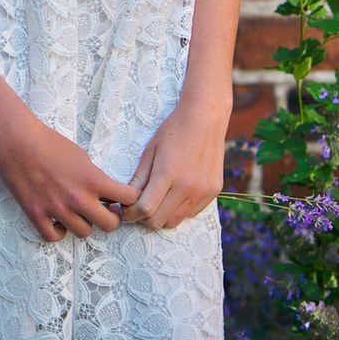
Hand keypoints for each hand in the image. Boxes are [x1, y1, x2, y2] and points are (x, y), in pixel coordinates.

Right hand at [0, 109, 142, 243]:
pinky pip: (54, 236)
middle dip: (111, 217)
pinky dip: (58, 231)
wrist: (17, 140)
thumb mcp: (81, 156)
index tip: (122, 198)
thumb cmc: (50, 142)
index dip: (128, 198)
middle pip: (110, 225)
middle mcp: (78, 199)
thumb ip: (94, 177)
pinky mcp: (36, 214)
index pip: (129, 198)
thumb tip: (104, 193)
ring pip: (84, 233)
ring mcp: (57, 209)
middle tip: (103, 210)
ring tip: (77, 212)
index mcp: (93, 180)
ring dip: (83, 223)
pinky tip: (57, 220)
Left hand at [120, 94, 229, 230]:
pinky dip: (179, 211)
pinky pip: (191, 213)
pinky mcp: (214, 192)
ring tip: (156, 201)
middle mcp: (187, 187)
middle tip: (138, 207)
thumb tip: (127, 200)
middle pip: (159, 221)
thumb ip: (139, 178)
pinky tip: (174, 195)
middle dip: (143, 218)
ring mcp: (203, 191)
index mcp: (168, 174)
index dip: (130, 214)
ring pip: (175, 221)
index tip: (125, 209)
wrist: (206, 118)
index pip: (145, 209)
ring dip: (161, 216)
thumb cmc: (173, 130)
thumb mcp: (150, 150)